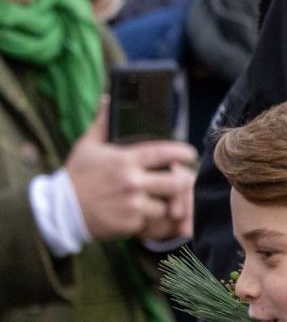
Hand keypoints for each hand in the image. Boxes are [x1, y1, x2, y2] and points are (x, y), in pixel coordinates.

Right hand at [65, 99, 197, 240]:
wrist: (60, 211)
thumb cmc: (76, 176)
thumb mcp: (87, 146)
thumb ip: (103, 123)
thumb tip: (107, 98)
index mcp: (125, 160)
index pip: (163, 153)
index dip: (182, 152)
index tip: (190, 153)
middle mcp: (132, 181)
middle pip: (176, 182)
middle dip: (184, 181)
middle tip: (184, 180)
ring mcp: (132, 204)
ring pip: (166, 204)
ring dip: (165, 203)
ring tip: (159, 198)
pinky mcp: (130, 223)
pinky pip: (152, 221)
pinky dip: (150, 218)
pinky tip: (143, 213)